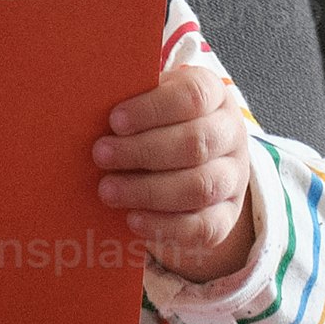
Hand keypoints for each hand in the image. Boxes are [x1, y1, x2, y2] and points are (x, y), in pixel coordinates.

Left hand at [97, 60, 257, 286]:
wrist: (190, 164)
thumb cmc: (157, 125)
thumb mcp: (149, 104)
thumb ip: (130, 103)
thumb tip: (90, 107)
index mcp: (215, 96)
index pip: (193, 96)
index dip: (152, 109)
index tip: (115, 121)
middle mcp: (232, 135)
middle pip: (196, 143)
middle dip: (143, 151)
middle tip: (101, 156)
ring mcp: (234, 178)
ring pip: (200, 186)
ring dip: (148, 190)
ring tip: (108, 191)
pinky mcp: (227, 216)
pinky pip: (203, 227)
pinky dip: (165, 225)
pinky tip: (133, 220)